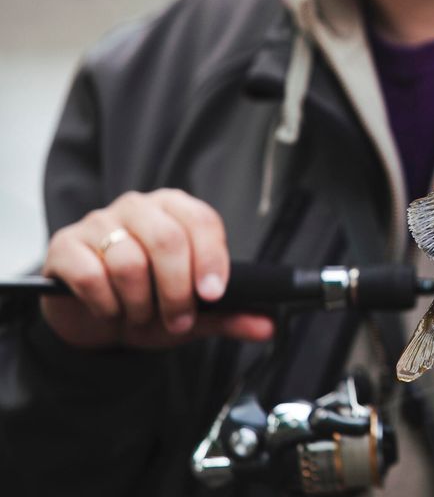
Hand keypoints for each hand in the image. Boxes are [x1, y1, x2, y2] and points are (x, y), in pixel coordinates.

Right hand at [40, 189, 273, 348]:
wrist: (94, 319)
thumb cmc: (149, 303)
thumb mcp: (193, 313)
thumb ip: (230, 315)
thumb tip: (268, 326)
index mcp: (175, 210)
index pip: (202, 221)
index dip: (211, 259)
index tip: (213, 294)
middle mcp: (138, 207)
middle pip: (168, 239)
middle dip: (177, 290)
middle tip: (177, 320)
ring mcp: (98, 223)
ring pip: (129, 261)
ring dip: (140, 303)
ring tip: (141, 317)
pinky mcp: (65, 246)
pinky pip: (90, 275)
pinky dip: (106, 305)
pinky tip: (110, 312)